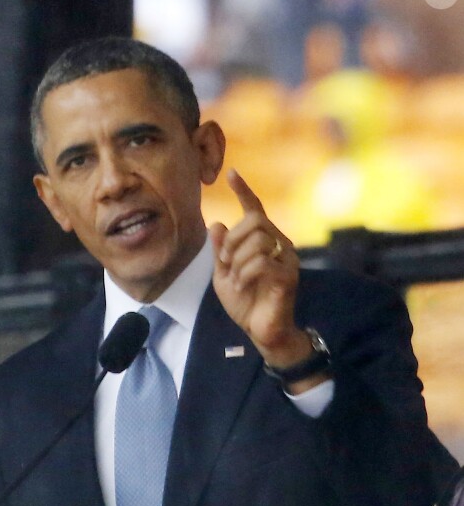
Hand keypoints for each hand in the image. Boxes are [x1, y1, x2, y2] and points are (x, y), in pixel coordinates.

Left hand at [210, 169, 311, 370]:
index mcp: (263, 242)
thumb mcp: (224, 276)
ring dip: (238, 259)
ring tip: (235, 278)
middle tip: (225, 262)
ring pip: (258, 240)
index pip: (255, 210)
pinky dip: (245, 273)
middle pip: (255, 220)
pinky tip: (242, 286)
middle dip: (233, 240)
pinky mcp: (288, 276)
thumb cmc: (245, 304)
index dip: (244, 191)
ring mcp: (286, 260)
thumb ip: (220, 252)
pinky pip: (262, 262)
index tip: (231, 173)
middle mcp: (279, 245)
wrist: (260, 331)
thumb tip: (216, 224)